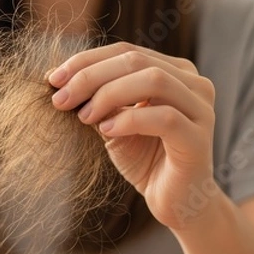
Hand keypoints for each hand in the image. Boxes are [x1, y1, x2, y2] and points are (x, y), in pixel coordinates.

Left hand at [48, 42, 216, 228]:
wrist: (173, 202)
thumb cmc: (144, 159)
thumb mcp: (112, 123)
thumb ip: (96, 99)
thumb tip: (56, 79)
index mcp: (174, 72)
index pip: (125, 52)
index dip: (86, 61)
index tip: (53, 79)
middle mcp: (193, 84)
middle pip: (136, 61)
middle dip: (91, 77)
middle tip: (61, 99)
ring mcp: (200, 109)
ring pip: (153, 81)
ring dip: (109, 95)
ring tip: (84, 116)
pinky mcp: (199, 139)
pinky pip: (164, 118)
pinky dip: (129, 120)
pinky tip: (106, 131)